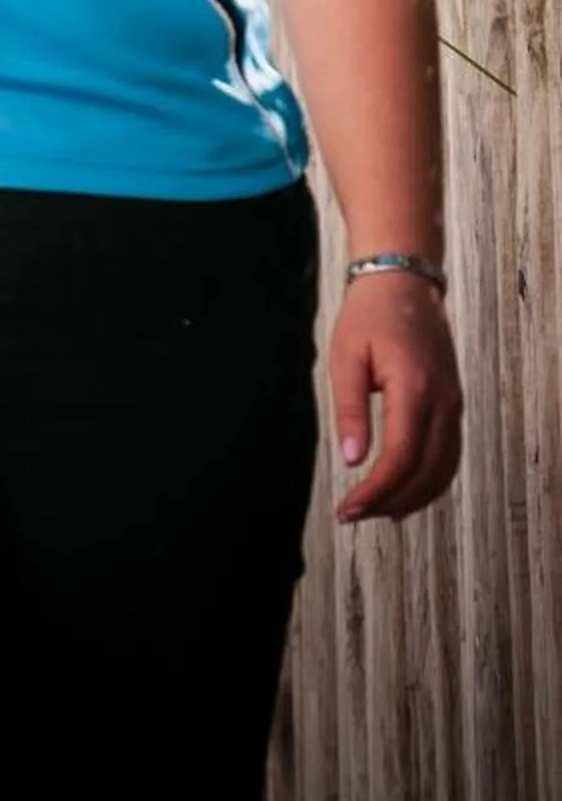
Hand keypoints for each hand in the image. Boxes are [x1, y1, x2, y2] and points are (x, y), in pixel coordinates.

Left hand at [330, 270, 462, 522]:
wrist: (404, 284)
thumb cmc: (368, 316)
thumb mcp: (345, 358)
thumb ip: (349, 409)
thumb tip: (352, 459)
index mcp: (414, 389)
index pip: (401, 456)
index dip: (376, 490)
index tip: (349, 508)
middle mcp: (443, 401)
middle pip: (426, 471)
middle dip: (391, 501)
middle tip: (354, 516)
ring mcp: (454, 404)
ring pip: (445, 469)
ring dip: (413, 497)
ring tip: (376, 513)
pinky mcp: (453, 404)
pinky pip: (449, 454)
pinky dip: (431, 480)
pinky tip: (404, 492)